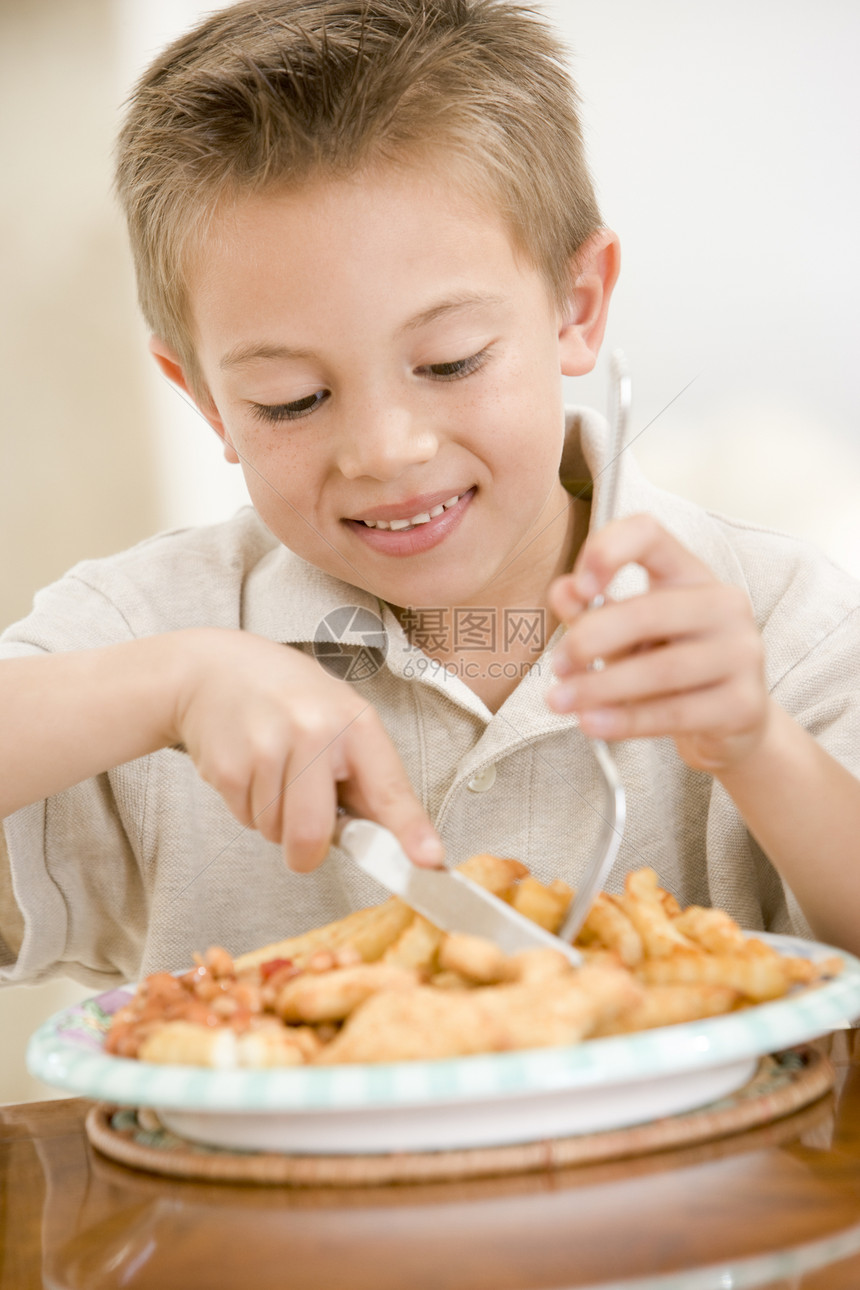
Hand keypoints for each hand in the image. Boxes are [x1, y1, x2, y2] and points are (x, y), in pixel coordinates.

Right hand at [168, 628, 443, 872]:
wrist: (214, 668)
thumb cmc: (289, 696)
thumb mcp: (339, 715)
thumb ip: (364, 774)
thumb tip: (388, 836)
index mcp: (354, 723)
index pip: (388, 787)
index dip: (410, 829)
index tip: (429, 860)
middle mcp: (312, 732)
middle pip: (312, 833)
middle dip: (307, 853)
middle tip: (304, 836)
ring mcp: (266, 748)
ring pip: (275, 832)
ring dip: (275, 821)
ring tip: (273, 772)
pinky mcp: (227, 766)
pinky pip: (245, 820)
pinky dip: (249, 807)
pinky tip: (250, 768)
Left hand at [547, 514, 770, 772]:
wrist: (730, 723)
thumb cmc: (668, 664)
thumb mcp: (625, 635)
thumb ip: (591, 613)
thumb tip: (562, 591)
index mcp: (689, 573)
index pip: (649, 534)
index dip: (607, 551)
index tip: (579, 588)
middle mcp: (724, 604)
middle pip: (648, 611)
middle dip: (591, 639)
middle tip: (557, 666)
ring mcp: (742, 653)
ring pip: (660, 669)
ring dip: (599, 687)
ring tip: (560, 701)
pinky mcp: (744, 704)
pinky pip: (674, 713)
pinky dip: (625, 720)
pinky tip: (591, 723)